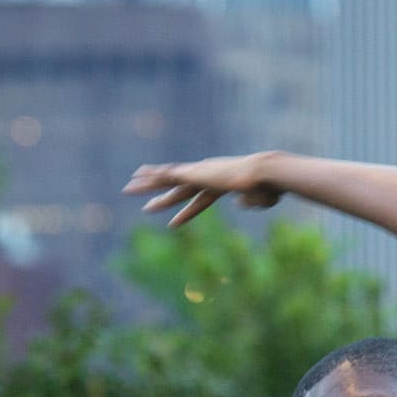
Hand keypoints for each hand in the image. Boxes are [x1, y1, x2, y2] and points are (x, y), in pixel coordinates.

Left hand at [124, 152, 285, 227]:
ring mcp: (199, 173)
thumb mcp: (261, 199)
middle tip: (143, 202)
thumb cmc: (269, 188)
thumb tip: (240, 202)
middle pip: (178, 188)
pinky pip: (168, 175)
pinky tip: (138, 177)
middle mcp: (207, 176)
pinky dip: (153, 176)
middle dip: (161, 195)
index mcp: (222, 184)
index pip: (200, 200)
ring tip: (128, 188)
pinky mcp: (194, 173)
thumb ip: (249, 201)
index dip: (187, 213)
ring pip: (167, 180)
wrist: (264, 174)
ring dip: (147, 184)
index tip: (173, 223)